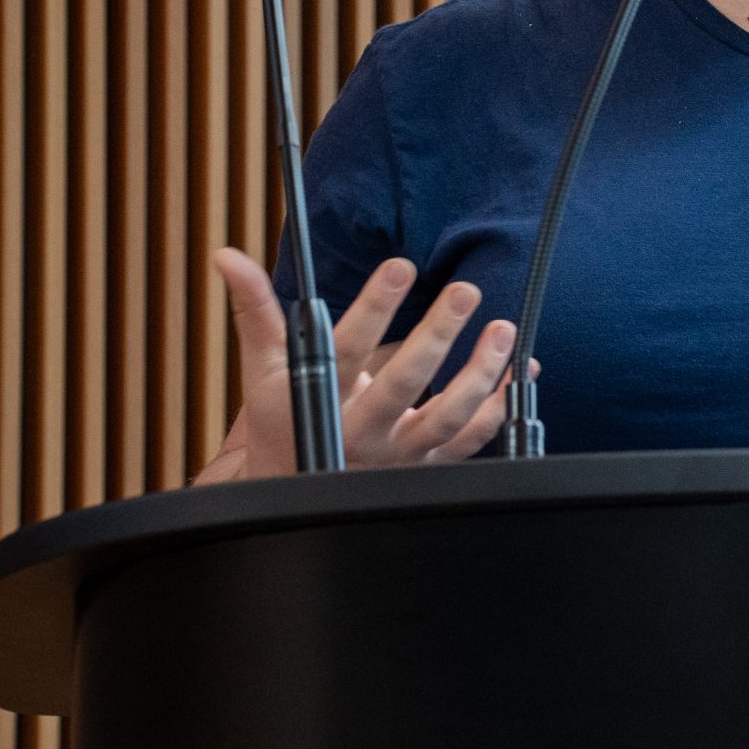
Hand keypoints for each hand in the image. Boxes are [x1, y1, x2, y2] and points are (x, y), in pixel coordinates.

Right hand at [204, 248, 527, 478]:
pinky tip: (520, 371)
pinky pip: (473, 441)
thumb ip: (257, 310)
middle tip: (465, 290)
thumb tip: (228, 256)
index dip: (373, 308)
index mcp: (321, 401)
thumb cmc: (283, 421)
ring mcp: (400, 455)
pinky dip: (501, 407)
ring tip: (501, 329)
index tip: (400, 266)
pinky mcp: (428, 466)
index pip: (346, 348)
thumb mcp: (265, 368)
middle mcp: (363, 432)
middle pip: (404, 384)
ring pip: (448, 418)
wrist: (294, 492)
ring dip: (480, 374)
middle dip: (437, 335)